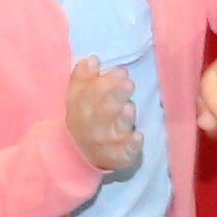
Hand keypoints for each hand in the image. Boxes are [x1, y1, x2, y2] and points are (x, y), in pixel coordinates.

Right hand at [64, 58, 145, 181]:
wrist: (81, 154)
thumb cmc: (85, 117)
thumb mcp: (78, 97)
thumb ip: (84, 78)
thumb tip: (92, 60)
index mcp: (80, 108)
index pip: (88, 95)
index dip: (103, 83)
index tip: (120, 72)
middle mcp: (91, 126)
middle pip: (103, 111)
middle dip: (115, 96)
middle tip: (128, 83)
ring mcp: (105, 143)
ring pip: (114, 131)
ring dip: (122, 119)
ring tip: (129, 108)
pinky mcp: (118, 157)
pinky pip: (124, 153)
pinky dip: (131, 146)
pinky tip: (139, 136)